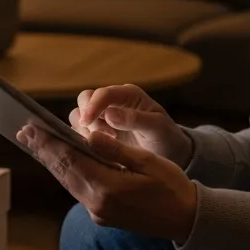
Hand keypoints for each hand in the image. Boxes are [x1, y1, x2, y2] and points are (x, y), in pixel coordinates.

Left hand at [17, 123, 197, 242]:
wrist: (187, 220)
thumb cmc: (172, 187)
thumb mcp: (148, 162)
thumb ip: (115, 150)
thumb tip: (88, 134)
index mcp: (109, 187)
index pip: (70, 160)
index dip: (49, 143)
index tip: (31, 128)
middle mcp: (98, 203)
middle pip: (63, 172)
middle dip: (43, 150)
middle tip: (24, 132)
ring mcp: (99, 212)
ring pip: (67, 182)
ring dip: (51, 162)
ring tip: (35, 144)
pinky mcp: (102, 216)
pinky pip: (77, 190)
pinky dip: (66, 173)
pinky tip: (60, 162)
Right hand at [69, 84, 192, 167]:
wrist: (170, 155)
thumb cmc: (166, 138)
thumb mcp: (157, 128)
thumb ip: (134, 119)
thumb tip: (109, 114)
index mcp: (128, 95)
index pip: (103, 93)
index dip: (93, 106)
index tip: (87, 122)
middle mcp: (112, 102)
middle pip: (85, 99)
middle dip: (87, 116)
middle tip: (102, 137)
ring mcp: (103, 116)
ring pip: (79, 114)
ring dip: (84, 129)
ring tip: (103, 145)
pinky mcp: (98, 131)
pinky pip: (80, 131)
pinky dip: (82, 138)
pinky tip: (97, 150)